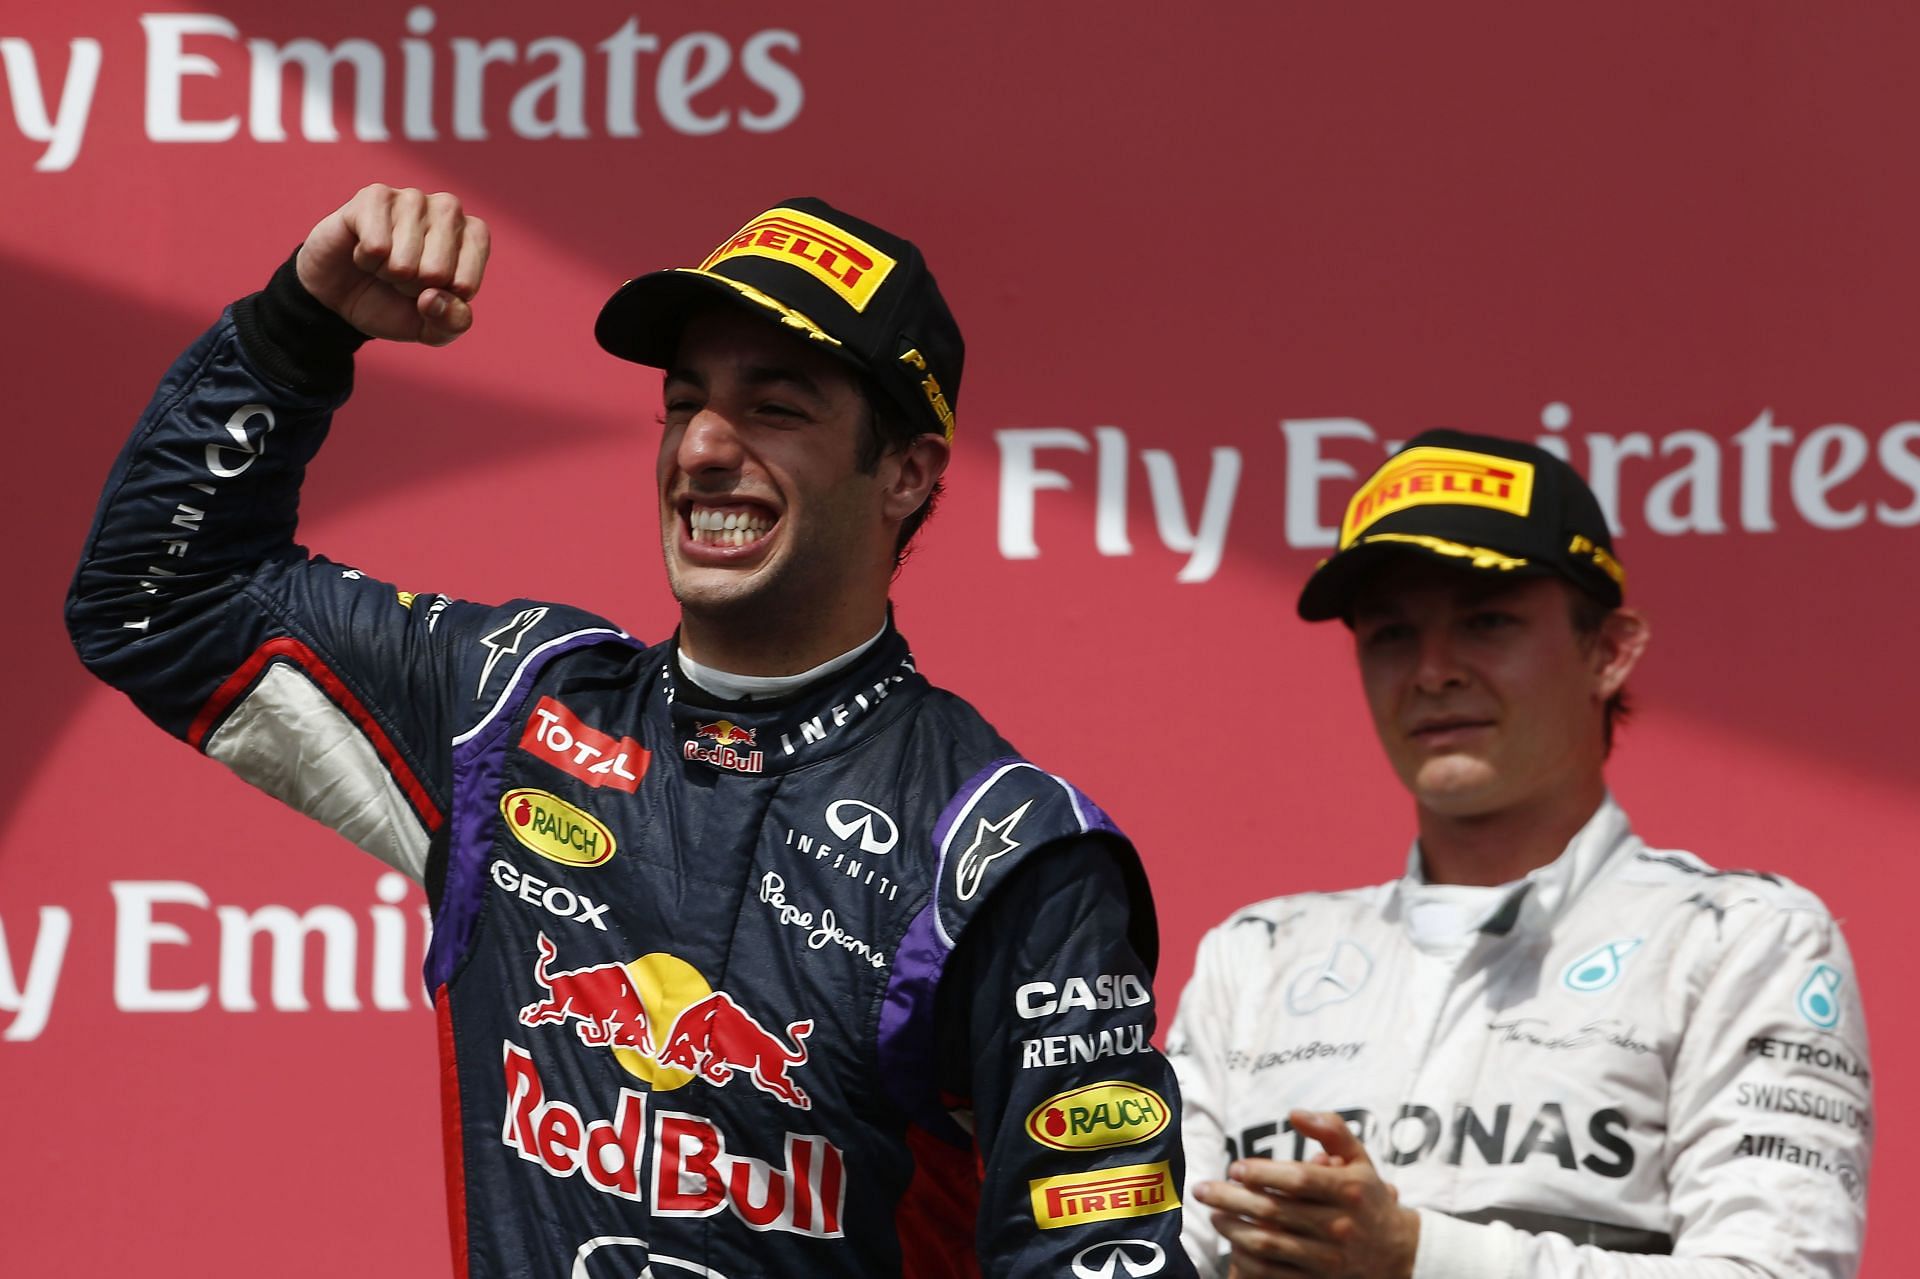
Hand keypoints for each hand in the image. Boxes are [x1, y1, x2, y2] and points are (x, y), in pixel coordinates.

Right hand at [295, 184, 489, 345]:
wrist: (343, 295)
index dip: (439, 300)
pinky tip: (365, 249)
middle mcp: (449, 210)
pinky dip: (366, 260)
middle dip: (413, 287)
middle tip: (402, 276)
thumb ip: (452, 322)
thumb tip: (433, 298)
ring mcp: (413, 199)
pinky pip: (376, 246)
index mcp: (474, 238)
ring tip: (384, 262)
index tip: (429, 290)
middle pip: (436, 272)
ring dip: (388, 274)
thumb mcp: (432, 328)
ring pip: (404, 261)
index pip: (465, 284)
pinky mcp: (375, 196)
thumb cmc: (396, 303)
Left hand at [1195, 1110, 1419, 1277]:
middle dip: (1232, 1199)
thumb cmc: (1368, 1197)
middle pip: (1276, 1211)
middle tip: (1204, 1190)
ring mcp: (1330, 1259)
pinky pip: (1275, 1274)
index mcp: (1350, 1191)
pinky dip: (1248, 1261)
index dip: (1263, 1173)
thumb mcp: (1359, 1159)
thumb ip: (1331, 1130)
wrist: (1397, 1253)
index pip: (1299, 1180)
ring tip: (1213, 1215)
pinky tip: (1232, 1246)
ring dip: (1234, 1229)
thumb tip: (1294, 1113)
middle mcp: (1340, 1226)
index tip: (1235, 1168)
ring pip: (1271, 1244)